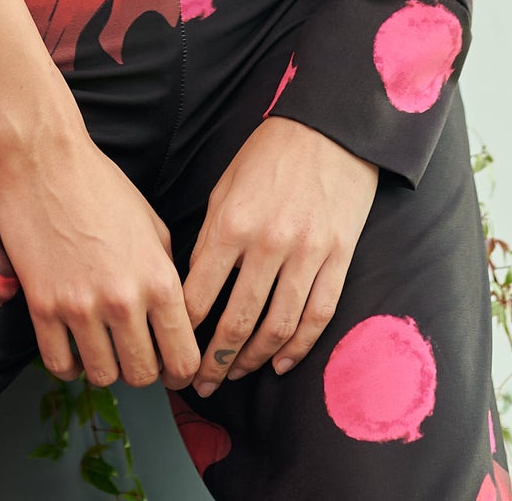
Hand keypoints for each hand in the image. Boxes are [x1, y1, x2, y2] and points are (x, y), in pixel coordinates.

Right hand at [0, 125, 200, 392]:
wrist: (46, 162)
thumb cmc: (103, 187)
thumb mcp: (153, 225)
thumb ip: (166, 274)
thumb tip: (174, 318)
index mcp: (158, 280)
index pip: (182, 357)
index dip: (182, 372)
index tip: (174, 370)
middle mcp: (123, 301)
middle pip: (142, 375)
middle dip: (144, 371)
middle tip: (136, 354)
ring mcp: (80, 307)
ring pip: (102, 376)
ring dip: (107, 368)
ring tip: (105, 347)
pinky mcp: (42, 307)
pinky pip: (59, 365)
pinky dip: (70, 366)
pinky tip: (75, 348)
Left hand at [182, 116, 377, 392]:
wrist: (330, 128)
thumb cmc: (270, 155)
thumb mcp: (226, 186)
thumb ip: (211, 237)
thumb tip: (194, 286)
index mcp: (232, 222)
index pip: (200, 293)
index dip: (183, 330)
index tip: (173, 349)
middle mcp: (268, 243)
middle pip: (238, 321)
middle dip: (214, 361)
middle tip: (201, 383)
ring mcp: (307, 253)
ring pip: (278, 326)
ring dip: (254, 359)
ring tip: (235, 374)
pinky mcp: (338, 258)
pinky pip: (318, 315)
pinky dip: (299, 346)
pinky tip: (281, 363)